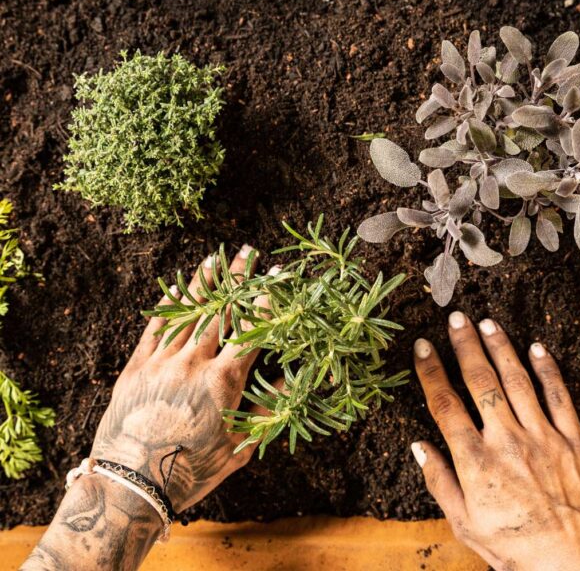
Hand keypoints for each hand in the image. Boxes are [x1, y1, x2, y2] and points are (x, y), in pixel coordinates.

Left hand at [91, 244, 270, 511]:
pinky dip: (168, 305)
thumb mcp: (239, 445)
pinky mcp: (136, 366)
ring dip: (203, 284)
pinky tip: (177, 287)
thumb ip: (266, 409)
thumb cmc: (192, 470)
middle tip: (246, 252)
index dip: (266, 300)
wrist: (132, 485)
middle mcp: (194, 363)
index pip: (252, 329)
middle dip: (236, 278)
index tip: (276, 276)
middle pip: (220, 311)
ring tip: (214, 259)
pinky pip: (154, 328)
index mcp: (223, 381)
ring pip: (187, 313)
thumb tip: (291, 382)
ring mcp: (162, 361)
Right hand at [412, 311, 579, 570]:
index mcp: (476, 462)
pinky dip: (548, 370)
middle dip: (466, 346)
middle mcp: (507, 441)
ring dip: (501, 348)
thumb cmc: (518, 549)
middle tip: (456, 318)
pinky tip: (537, 348)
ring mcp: (543, 438)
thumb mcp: (466, 525)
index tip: (423, 348)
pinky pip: (559, 397)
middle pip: (480, 382)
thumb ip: (440, 482)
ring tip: (487, 323)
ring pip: (517, 381)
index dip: (431, 372)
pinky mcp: (574, 441)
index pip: (445, 405)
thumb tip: (418, 447)